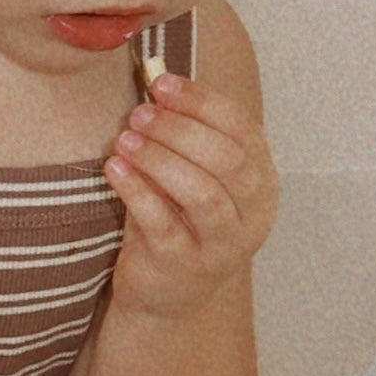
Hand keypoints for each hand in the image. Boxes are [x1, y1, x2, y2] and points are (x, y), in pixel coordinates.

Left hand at [104, 70, 276, 318]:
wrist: (169, 294)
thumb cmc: (178, 222)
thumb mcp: (191, 177)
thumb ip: (185, 137)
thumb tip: (156, 80)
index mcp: (261, 181)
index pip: (243, 130)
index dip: (202, 102)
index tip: (162, 83)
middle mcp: (252, 214)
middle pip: (227, 159)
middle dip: (180, 129)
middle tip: (140, 113)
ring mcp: (221, 244)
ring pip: (202, 192)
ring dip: (159, 159)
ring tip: (125, 139)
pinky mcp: (184, 266)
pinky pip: (163, 223)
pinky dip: (137, 191)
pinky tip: (115, 169)